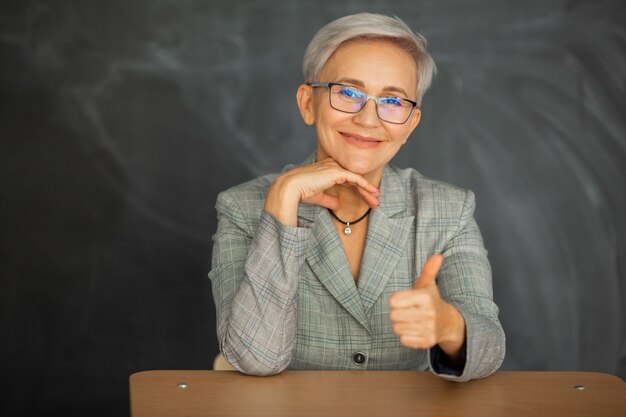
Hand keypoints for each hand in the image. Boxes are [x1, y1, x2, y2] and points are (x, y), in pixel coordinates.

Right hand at [264, 158, 379, 225]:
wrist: (292, 188)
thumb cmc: (301, 192)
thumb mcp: (319, 197)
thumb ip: (329, 199)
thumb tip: (338, 206)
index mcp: (328, 169)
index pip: (348, 178)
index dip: (358, 189)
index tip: (367, 199)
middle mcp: (333, 165)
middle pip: (354, 178)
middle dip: (366, 190)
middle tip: (375, 202)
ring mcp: (335, 167)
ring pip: (357, 178)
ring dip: (368, 190)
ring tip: (376, 200)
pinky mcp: (337, 172)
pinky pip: (356, 178)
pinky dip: (365, 186)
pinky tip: (372, 193)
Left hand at [389, 254, 465, 356]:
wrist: (448, 323)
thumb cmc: (432, 301)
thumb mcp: (428, 285)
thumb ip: (429, 270)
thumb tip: (438, 255)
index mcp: (425, 297)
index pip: (393, 301)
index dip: (396, 300)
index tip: (405, 300)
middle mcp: (428, 313)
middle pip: (393, 315)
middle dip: (397, 313)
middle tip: (407, 311)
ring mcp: (428, 329)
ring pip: (397, 328)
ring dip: (401, 325)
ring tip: (411, 320)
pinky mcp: (427, 342)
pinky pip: (404, 340)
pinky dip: (406, 336)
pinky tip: (415, 330)